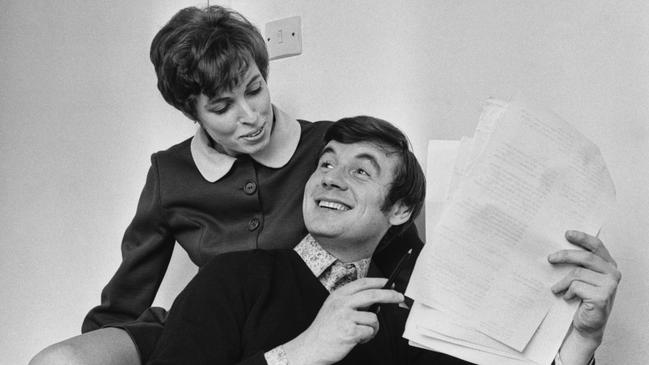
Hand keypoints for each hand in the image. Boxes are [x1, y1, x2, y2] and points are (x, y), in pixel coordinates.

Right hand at [282, 278, 403, 364]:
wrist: (311, 347)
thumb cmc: (324, 330)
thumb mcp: (334, 308)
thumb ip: (351, 302)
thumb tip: (374, 300)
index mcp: (338, 295)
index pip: (362, 283)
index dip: (378, 281)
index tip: (389, 282)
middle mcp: (342, 303)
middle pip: (373, 294)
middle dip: (390, 295)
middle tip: (399, 297)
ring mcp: (345, 317)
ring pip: (373, 318)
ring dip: (373, 328)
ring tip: (363, 333)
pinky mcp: (349, 331)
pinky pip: (369, 331)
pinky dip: (367, 337)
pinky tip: (358, 339)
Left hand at [548, 230, 620, 363]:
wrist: (587, 325)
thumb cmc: (583, 299)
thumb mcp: (583, 278)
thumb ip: (579, 264)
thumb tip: (557, 249)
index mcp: (609, 265)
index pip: (597, 246)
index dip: (582, 238)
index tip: (567, 233)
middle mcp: (612, 273)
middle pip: (585, 257)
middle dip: (565, 255)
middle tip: (550, 258)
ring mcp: (609, 286)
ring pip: (577, 273)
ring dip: (562, 281)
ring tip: (556, 288)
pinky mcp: (601, 297)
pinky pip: (576, 287)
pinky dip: (567, 292)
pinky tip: (567, 298)